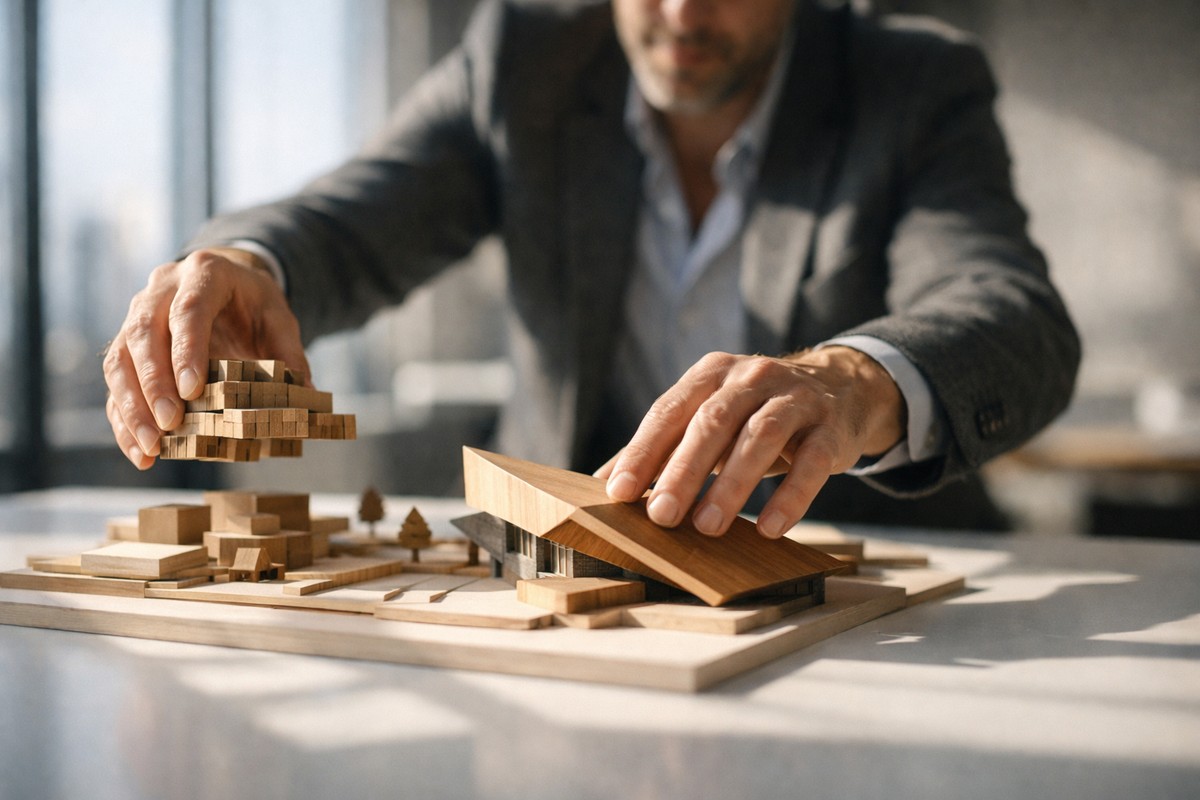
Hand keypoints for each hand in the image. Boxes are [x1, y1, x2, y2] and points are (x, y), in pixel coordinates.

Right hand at [103, 247, 308, 468]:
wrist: (228, 280)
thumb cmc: (254, 302)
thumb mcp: (279, 318)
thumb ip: (290, 353)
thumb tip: (304, 397)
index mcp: (205, 273)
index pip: (187, 311)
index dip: (186, 351)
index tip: (192, 391)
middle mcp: (161, 289)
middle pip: (143, 335)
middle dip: (154, 385)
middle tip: (170, 425)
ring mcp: (136, 314)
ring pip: (119, 359)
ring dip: (131, 407)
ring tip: (152, 447)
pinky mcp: (127, 344)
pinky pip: (116, 382)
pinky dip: (124, 418)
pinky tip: (141, 450)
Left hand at [596, 347, 905, 537]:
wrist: (839, 388)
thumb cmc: (756, 411)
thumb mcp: (709, 416)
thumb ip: (661, 446)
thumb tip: (604, 482)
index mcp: (711, 374)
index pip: (669, 411)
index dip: (643, 452)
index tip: (618, 493)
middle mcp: (751, 378)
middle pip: (712, 422)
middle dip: (684, 470)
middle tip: (661, 516)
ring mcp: (794, 399)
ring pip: (759, 437)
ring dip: (732, 484)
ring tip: (708, 526)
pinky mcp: (830, 427)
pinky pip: (812, 462)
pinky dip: (791, 496)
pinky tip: (770, 528)